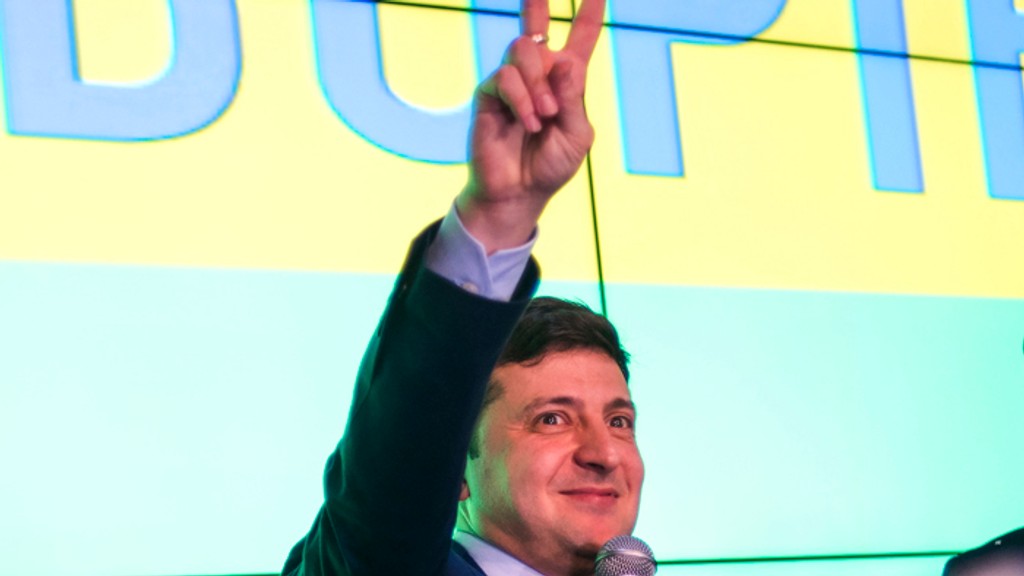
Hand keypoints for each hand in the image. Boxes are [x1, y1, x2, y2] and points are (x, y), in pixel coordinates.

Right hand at [456, 0, 605, 252]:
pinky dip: (522, 100)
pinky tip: (529, 122)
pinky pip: (506, 77)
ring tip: (544, 116)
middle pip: (536, 24)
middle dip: (536, 1)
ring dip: (538, 83)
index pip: (579, 38)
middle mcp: (538, 75)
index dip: (588, 13)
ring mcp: (512, 82)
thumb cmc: (551, 166)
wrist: (520, 192)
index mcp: (567, 82)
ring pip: (523, 50)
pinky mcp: (490, 94)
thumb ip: (574, 99)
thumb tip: (565, 62)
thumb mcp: (577, 135)